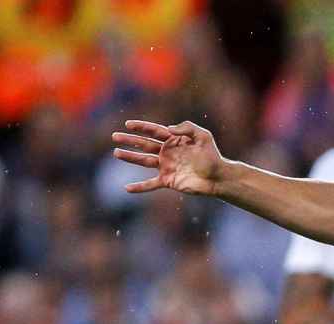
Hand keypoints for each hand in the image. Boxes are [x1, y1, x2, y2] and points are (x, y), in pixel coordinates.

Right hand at [111, 120, 226, 195]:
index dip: (141, 127)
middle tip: (115, 136)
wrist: (218, 177)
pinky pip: (151, 184)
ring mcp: (166, 166)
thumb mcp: (203, 136)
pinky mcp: (168, 180)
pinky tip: (127, 188)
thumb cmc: (212, 155)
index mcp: (174, 140)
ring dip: (130, 157)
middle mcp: (167, 152)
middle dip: (129, 140)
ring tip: (116, 153)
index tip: (128, 124)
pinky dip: (139, 187)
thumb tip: (168, 129)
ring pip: (144, 161)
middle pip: (144, 144)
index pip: (154, 131)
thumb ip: (187, 127)